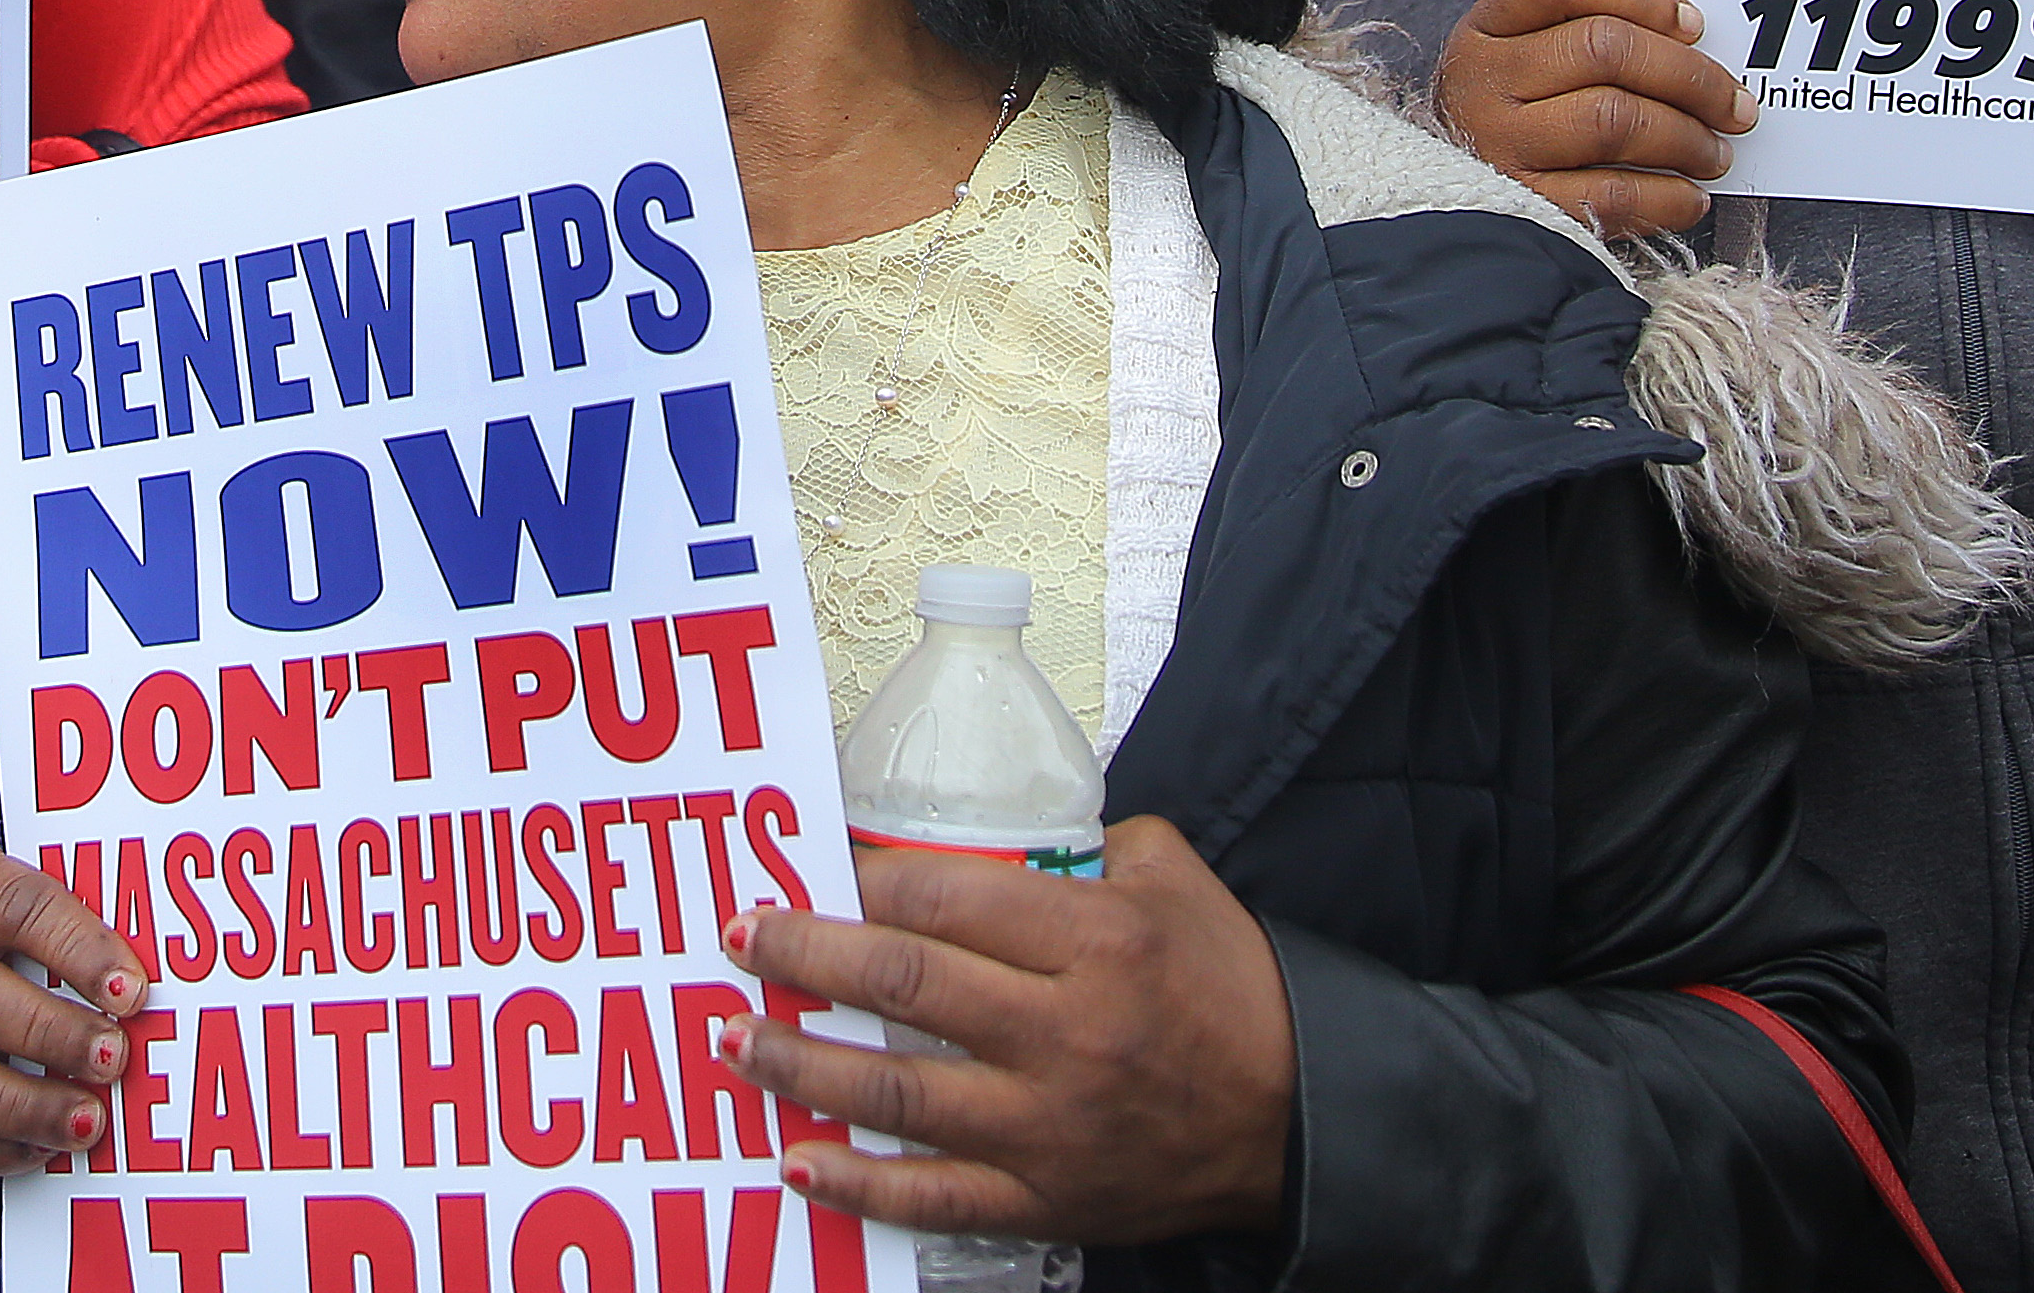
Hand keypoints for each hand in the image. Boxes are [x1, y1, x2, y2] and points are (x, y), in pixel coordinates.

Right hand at [0, 844, 147, 1176]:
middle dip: (48, 1035)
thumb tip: (142, 991)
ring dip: (22, 1105)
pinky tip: (36, 1146)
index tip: (129, 989)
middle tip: (109, 1060)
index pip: (13, 905)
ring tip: (83, 1120)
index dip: (76, 948)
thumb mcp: (32, 914)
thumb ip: (79, 941)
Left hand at [733, 821, 1296, 1245]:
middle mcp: (1065, 1033)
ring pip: (895, 1092)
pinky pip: (933, 1197)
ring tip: (733, 1039)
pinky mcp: (1046, 1201)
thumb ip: (1082, 844)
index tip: (808, 866)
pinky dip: (857, 1185)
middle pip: (902, 986)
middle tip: (739, 936)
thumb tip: (988, 832)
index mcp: (1097, 941)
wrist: (1299, 1114)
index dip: (861, 880)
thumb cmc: (1230, 989)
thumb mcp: (1172, 879)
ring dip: (800, 1065)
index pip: (946, 898)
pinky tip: (795, 1162)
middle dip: (803, 957)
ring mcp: (1049, 1127)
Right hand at [1429, 0, 1750, 238]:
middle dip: (1688, 75)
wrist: (1445, 205)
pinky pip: (1610, 195)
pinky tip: (1690, 196)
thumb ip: (1588, 34)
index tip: (1692, 22)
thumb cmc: (1512, 121)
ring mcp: (1497, 143)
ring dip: (1685, 136)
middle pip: (1603, 48)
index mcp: (1485, 27)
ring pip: (1613, 118)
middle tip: (1734, 103)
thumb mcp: (1522, 60)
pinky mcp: (1521, 205)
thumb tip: (1694, 40)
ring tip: (1716, 152)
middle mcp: (1482, 79)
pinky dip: (1666, 197)